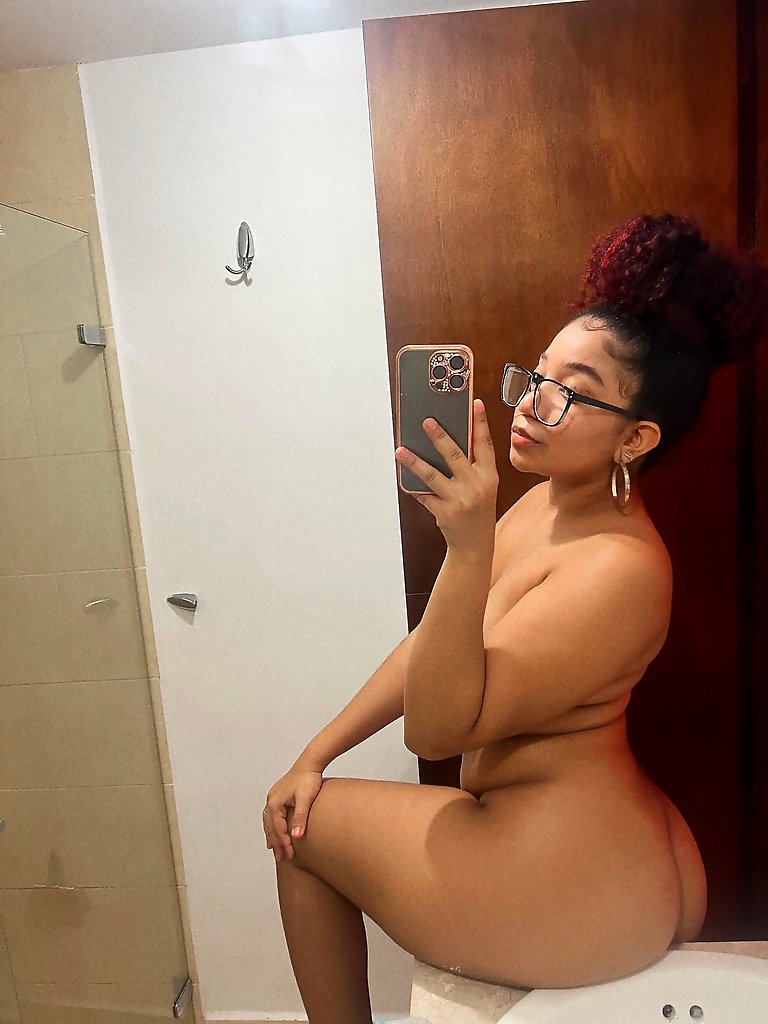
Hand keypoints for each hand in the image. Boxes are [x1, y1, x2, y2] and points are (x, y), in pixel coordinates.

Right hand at [263, 765, 323, 862]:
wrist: (310, 762)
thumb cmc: (309, 779)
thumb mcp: (305, 799)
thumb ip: (300, 818)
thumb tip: (296, 837)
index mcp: (275, 803)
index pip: (278, 829)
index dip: (284, 843)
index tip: (291, 855)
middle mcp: (271, 800)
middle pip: (271, 827)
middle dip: (276, 843)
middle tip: (282, 858)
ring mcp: (273, 797)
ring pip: (269, 822)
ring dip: (272, 836)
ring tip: (273, 849)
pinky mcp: (278, 795)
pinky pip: (272, 815)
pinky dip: (272, 826)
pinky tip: (274, 830)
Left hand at [395, 398, 498, 551]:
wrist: (475, 544)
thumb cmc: (478, 510)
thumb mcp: (484, 486)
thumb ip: (472, 466)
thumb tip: (448, 440)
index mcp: (489, 476)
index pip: (485, 444)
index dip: (481, 423)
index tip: (474, 404)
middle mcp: (476, 486)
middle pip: (454, 455)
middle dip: (439, 437)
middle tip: (426, 422)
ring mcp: (459, 499)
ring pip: (432, 475)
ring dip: (414, 461)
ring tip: (401, 450)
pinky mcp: (444, 512)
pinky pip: (423, 494)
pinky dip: (412, 486)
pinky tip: (403, 477)